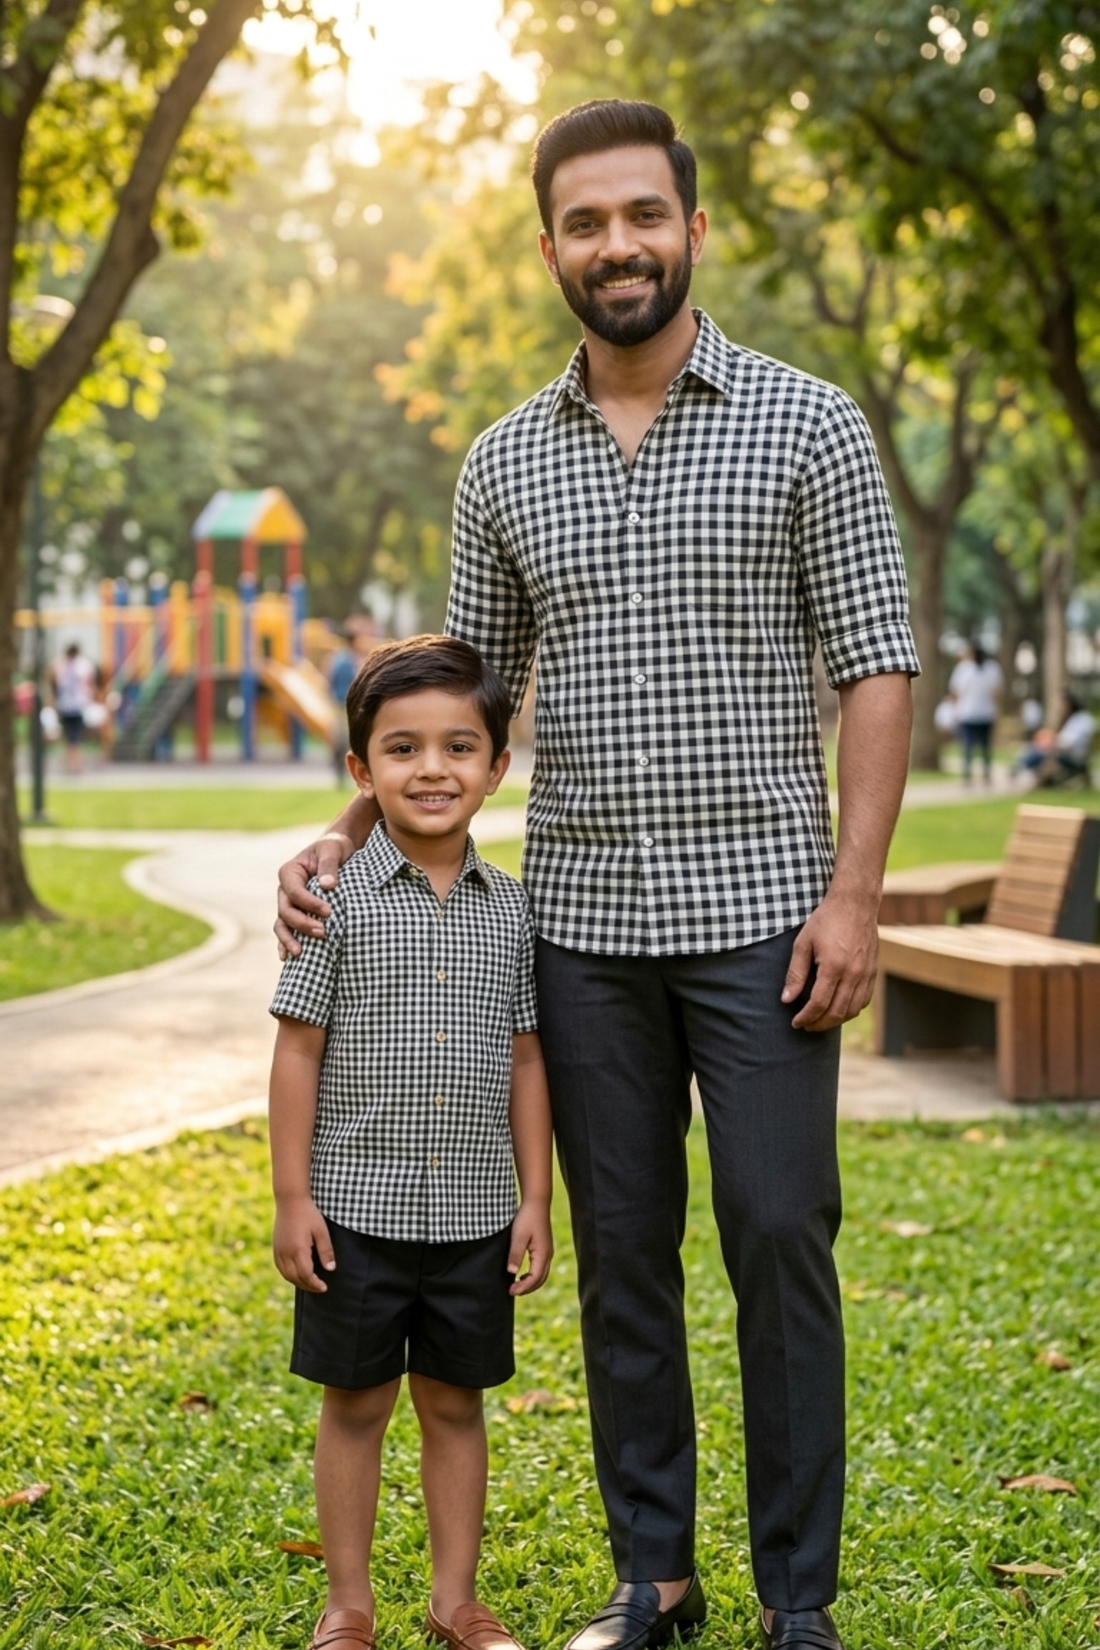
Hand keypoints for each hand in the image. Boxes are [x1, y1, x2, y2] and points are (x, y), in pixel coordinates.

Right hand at [273, 1195, 335, 1291]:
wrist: (290, 1201)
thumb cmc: (309, 1214)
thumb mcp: (321, 1231)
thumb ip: (326, 1251)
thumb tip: (330, 1269)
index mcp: (298, 1250)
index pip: (306, 1275)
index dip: (315, 1284)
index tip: (325, 1287)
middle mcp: (286, 1253)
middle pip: (296, 1278)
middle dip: (308, 1286)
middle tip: (320, 1288)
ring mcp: (278, 1251)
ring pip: (286, 1275)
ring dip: (298, 1282)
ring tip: (310, 1284)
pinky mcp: (275, 1248)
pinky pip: (281, 1268)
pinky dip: (289, 1276)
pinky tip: (297, 1275)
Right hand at [275, 833, 353, 959]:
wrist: (337, 852)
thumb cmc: (335, 848)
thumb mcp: (333, 850)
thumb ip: (330, 866)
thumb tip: (328, 886)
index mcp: (290, 872)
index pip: (294, 891)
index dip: (309, 903)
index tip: (328, 912)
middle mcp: (285, 889)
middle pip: (286, 911)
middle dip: (302, 924)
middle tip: (323, 933)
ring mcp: (288, 903)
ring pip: (282, 923)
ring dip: (290, 938)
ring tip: (300, 953)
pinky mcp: (296, 913)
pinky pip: (287, 929)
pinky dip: (285, 943)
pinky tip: (288, 958)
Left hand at [507, 1199, 552, 1295]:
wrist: (536, 1202)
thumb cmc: (527, 1217)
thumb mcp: (518, 1236)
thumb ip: (516, 1254)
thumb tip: (511, 1272)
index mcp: (543, 1253)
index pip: (534, 1278)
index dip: (523, 1287)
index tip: (510, 1291)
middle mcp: (548, 1255)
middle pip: (540, 1280)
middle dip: (527, 1289)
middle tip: (511, 1292)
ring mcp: (548, 1251)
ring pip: (542, 1275)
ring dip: (530, 1283)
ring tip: (516, 1286)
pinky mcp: (544, 1248)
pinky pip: (540, 1268)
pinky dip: (532, 1276)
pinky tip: (522, 1274)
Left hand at [781, 887, 878, 1031]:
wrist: (855, 903)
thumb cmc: (826, 920)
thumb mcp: (803, 943)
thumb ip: (795, 973)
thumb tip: (787, 1000)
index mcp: (834, 966)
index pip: (819, 1004)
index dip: (805, 1017)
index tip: (795, 1023)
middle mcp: (853, 973)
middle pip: (837, 1012)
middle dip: (819, 1024)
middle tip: (805, 1026)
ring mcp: (866, 974)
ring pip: (852, 1010)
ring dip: (835, 1021)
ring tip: (820, 1020)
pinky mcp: (873, 972)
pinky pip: (864, 1000)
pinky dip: (850, 1010)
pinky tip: (838, 1009)